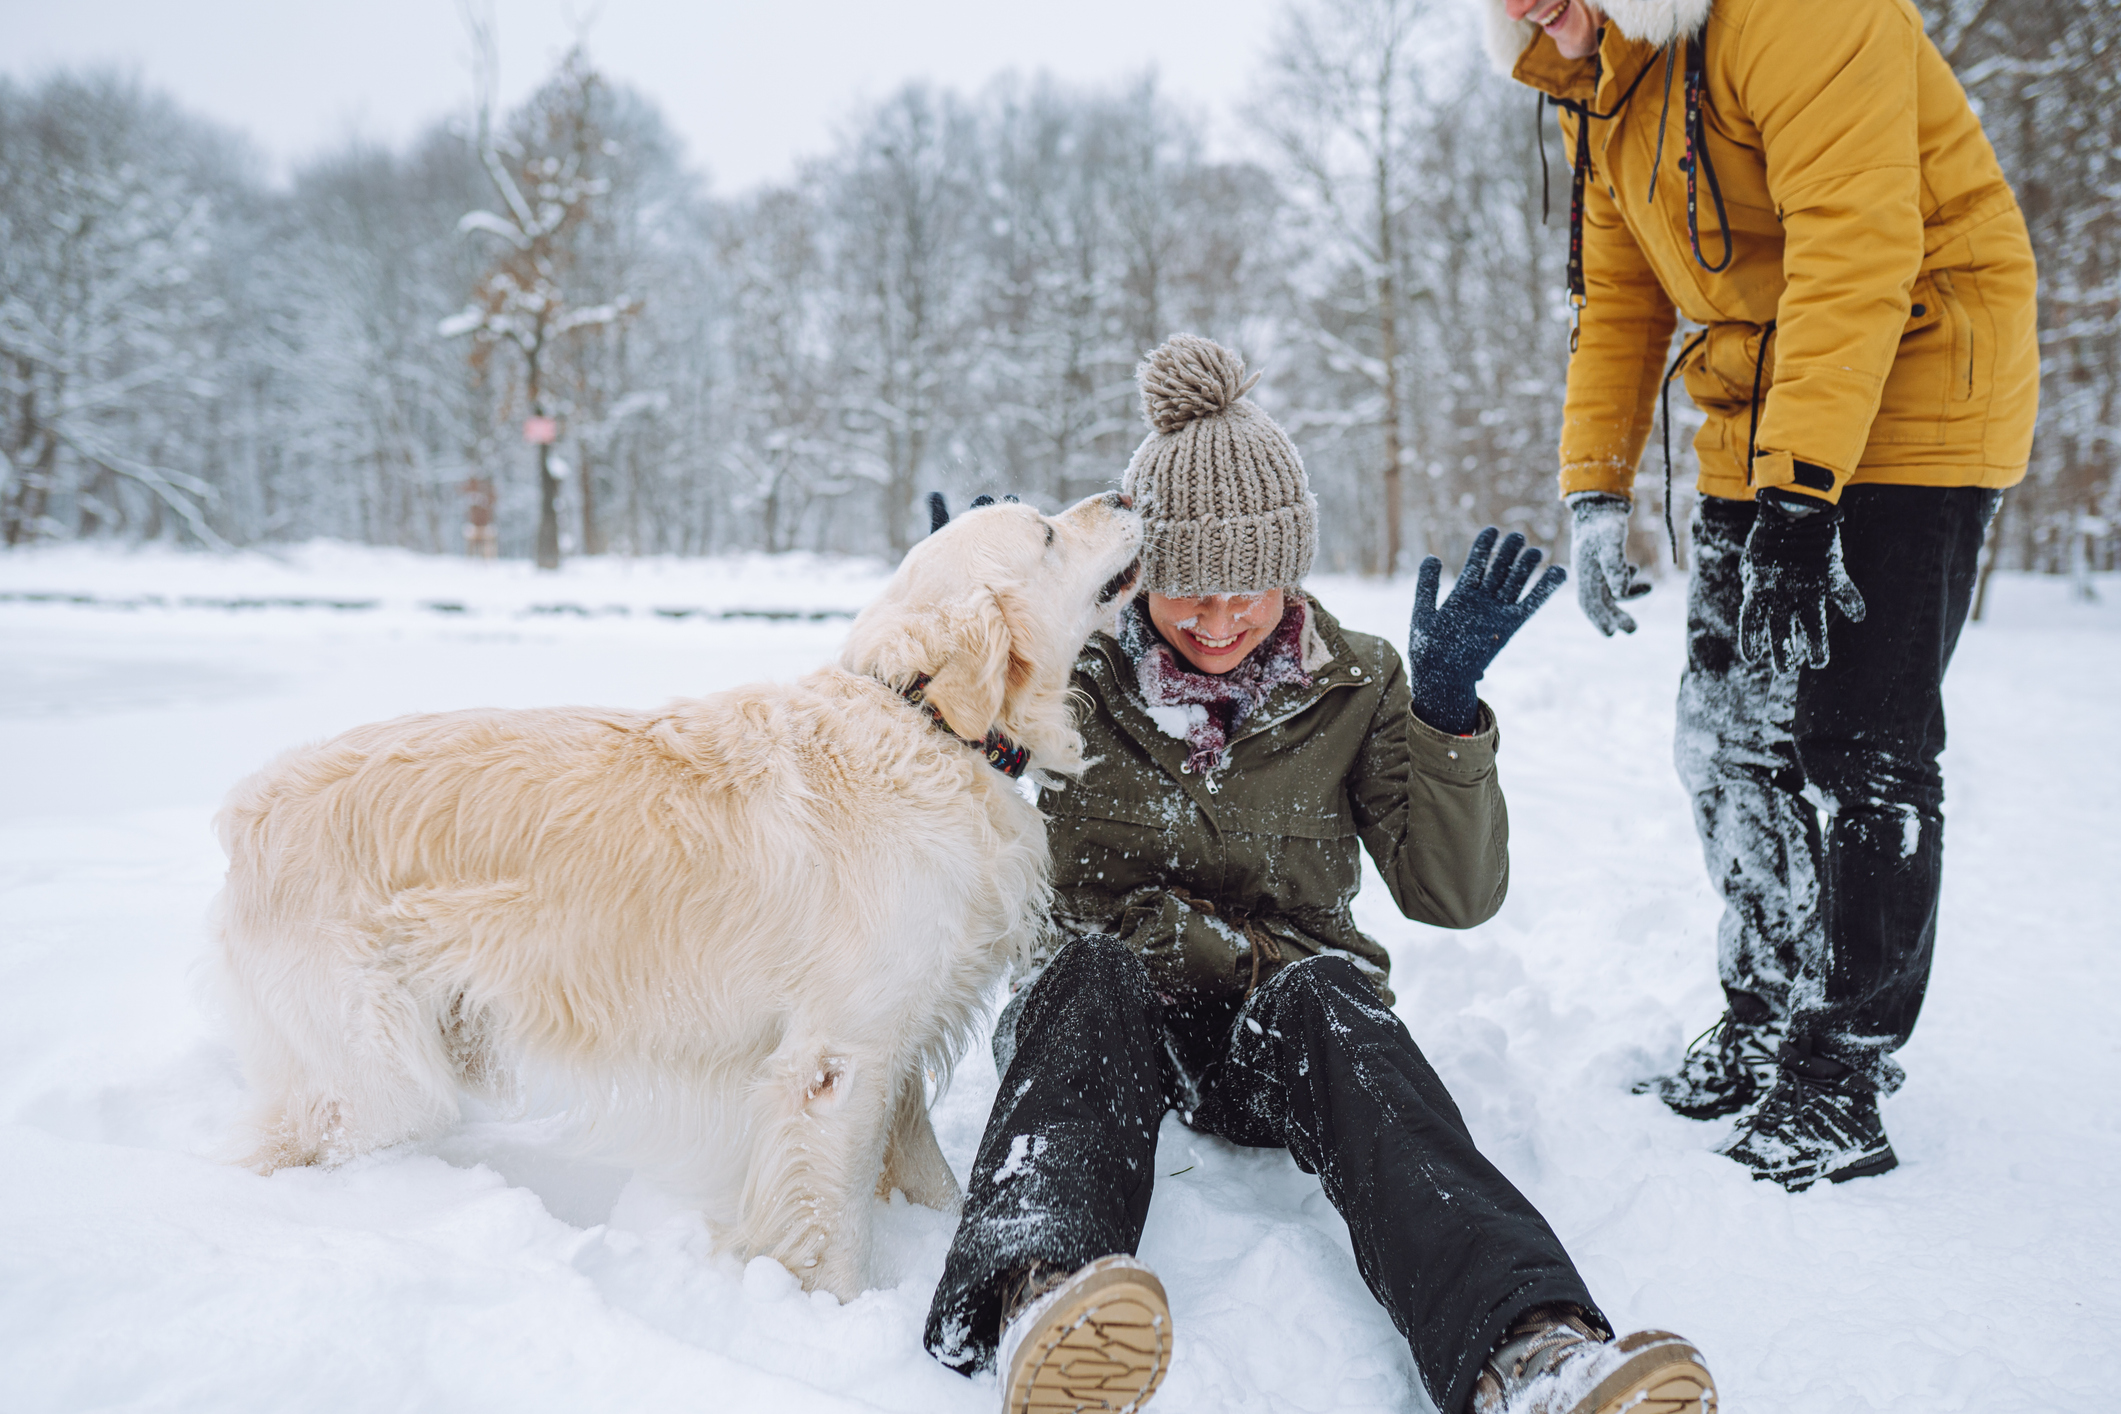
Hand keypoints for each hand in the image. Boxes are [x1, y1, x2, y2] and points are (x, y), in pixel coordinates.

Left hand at [1406, 528, 1568, 734]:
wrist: (1441, 680)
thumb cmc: (1427, 651)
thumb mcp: (1422, 614)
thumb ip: (1427, 586)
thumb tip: (1432, 557)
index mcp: (1460, 597)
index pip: (1475, 565)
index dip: (1484, 548)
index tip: (1493, 530)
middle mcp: (1481, 603)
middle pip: (1498, 571)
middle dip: (1507, 554)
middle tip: (1517, 536)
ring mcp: (1496, 613)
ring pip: (1514, 584)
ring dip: (1525, 567)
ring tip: (1535, 550)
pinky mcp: (1510, 626)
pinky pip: (1530, 604)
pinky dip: (1544, 589)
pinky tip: (1558, 572)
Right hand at [1567, 492, 1651, 635]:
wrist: (1600, 504)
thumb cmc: (1604, 523)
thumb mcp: (1611, 542)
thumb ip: (1616, 566)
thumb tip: (1621, 593)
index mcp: (1585, 573)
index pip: (1590, 603)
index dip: (1599, 620)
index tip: (1612, 634)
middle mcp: (1587, 574)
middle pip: (1600, 602)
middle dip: (1615, 616)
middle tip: (1633, 630)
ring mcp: (1594, 569)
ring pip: (1609, 592)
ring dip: (1627, 597)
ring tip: (1649, 588)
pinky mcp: (1603, 562)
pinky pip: (1614, 580)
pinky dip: (1628, 583)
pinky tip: (1641, 578)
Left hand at [1738, 489, 1865, 671]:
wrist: (1792, 505)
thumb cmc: (1769, 534)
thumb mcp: (1753, 560)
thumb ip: (1754, 581)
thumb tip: (1754, 597)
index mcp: (1760, 587)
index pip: (1751, 620)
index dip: (1751, 640)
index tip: (1752, 658)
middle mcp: (1783, 590)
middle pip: (1781, 629)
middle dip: (1783, 652)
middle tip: (1784, 670)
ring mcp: (1807, 583)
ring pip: (1813, 621)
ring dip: (1816, 644)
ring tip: (1818, 663)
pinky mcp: (1829, 571)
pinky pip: (1844, 591)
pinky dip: (1853, 602)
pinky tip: (1859, 616)